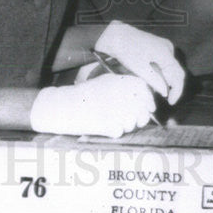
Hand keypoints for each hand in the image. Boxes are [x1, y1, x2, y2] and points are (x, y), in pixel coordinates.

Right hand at [29, 74, 154, 136]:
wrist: (62, 106)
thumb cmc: (83, 95)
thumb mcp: (105, 82)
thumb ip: (124, 86)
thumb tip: (145, 95)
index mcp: (118, 81)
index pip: (143, 88)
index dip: (149, 99)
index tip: (150, 107)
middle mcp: (118, 94)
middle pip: (141, 108)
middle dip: (142, 116)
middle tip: (137, 120)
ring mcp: (114, 110)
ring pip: (132, 123)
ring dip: (127, 125)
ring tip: (114, 121)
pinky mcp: (107, 125)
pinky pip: (119, 132)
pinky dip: (114, 132)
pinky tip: (104, 126)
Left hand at [94, 21, 185, 103]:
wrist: (116, 35)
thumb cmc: (127, 51)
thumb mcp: (140, 69)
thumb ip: (155, 81)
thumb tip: (165, 92)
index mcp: (165, 53)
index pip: (178, 75)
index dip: (176, 91)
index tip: (171, 102)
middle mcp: (168, 48)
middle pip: (175, 71)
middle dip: (170, 85)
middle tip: (162, 97)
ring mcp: (164, 46)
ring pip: (170, 67)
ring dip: (164, 79)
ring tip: (154, 87)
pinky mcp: (158, 46)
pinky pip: (164, 62)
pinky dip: (160, 72)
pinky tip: (151, 77)